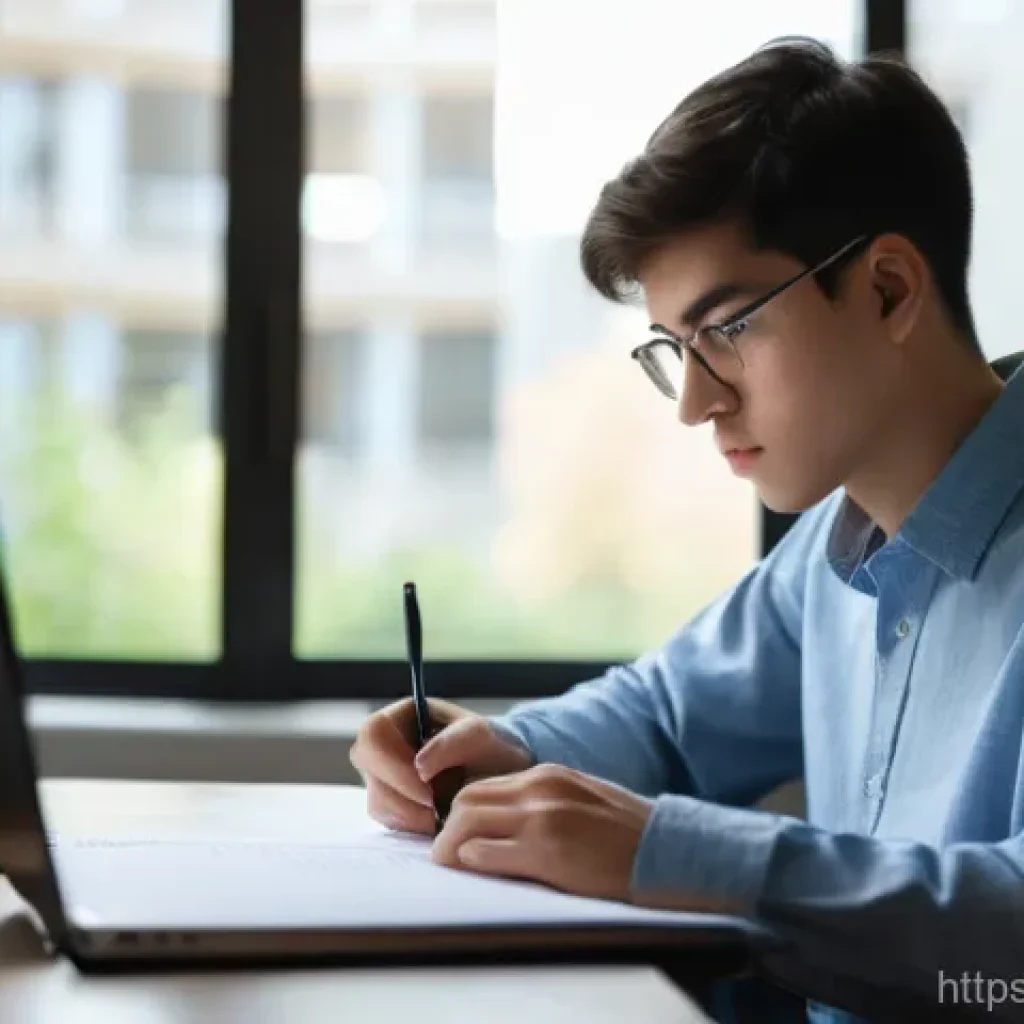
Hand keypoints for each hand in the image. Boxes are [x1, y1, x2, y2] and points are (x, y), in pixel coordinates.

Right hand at [350, 697, 532, 835]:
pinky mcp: (394, 804)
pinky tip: (439, 820)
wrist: (503, 773)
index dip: (390, 762)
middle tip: (437, 808)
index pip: (373, 734)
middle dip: (402, 794)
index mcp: (401, 717)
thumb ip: (451, 743)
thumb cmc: (491, 745)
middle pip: (369, 770)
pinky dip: (414, 825)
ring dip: (411, 814)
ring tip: (445, 813)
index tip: (424, 784)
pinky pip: (390, 820)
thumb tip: (419, 766)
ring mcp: (386, 776)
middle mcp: (386, 745)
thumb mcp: (480, 735)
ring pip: (377, 799)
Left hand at [430, 763, 653, 902]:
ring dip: (452, 847)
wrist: (667, 848)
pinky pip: (486, 853)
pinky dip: (472, 863)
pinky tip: (476, 874)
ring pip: (467, 823)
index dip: (463, 814)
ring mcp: (541, 818)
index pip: (484, 787)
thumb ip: (542, 806)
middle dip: (449, 829)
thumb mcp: (580, 802)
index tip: (458, 836)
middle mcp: (540, 789)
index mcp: (547, 776)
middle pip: (467, 799)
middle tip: (447, 855)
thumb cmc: (627, 834)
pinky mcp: (546, 851)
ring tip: (452, 868)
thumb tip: (502, 828)